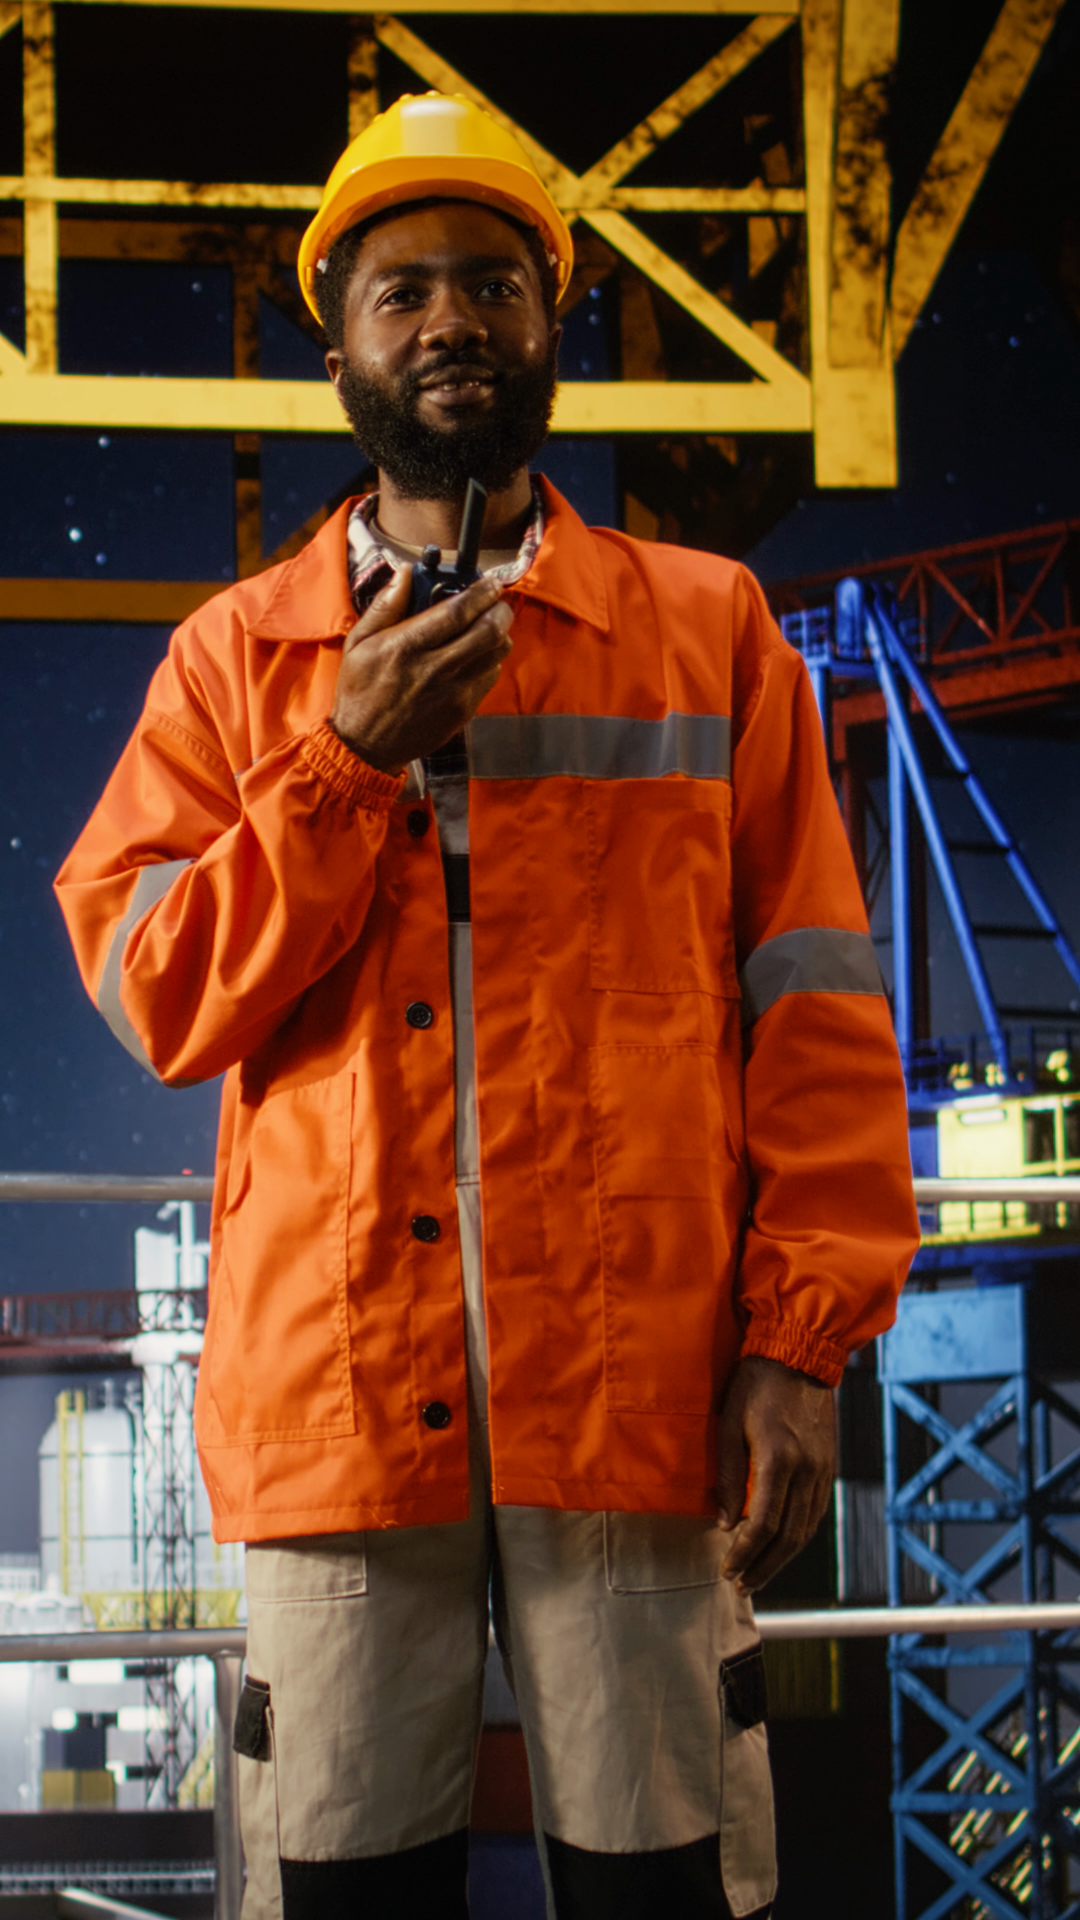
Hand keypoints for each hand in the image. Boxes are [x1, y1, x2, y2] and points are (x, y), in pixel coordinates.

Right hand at [331, 567, 513, 770]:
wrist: (367, 745)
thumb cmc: (361, 691)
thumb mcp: (359, 642)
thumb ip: (385, 605)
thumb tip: (406, 573)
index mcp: (407, 646)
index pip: (458, 612)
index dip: (481, 592)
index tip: (490, 582)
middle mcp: (435, 669)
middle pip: (489, 631)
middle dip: (499, 610)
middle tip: (495, 602)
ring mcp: (454, 692)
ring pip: (497, 654)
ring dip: (499, 635)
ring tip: (487, 626)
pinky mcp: (464, 710)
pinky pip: (491, 676)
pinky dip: (491, 660)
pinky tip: (475, 656)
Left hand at [715, 1355, 835, 1595]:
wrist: (799, 1355)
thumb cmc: (755, 1385)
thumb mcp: (729, 1424)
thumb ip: (726, 1476)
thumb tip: (722, 1522)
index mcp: (779, 1460)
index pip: (762, 1524)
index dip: (744, 1554)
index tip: (727, 1570)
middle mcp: (808, 1471)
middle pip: (788, 1537)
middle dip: (764, 1567)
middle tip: (742, 1586)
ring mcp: (823, 1470)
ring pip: (807, 1530)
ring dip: (783, 1558)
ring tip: (759, 1575)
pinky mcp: (829, 1466)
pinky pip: (817, 1513)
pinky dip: (799, 1536)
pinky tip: (782, 1545)